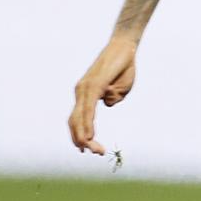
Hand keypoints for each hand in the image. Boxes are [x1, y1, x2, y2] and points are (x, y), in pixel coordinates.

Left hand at [70, 36, 138, 154]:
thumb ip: (113, 98)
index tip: (90, 150)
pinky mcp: (94, 85)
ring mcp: (85, 88)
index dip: (81, 136)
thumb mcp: (121, 89)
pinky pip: (87, 108)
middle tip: (94, 154)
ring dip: (84, 136)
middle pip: (75, 122)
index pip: (78, 120)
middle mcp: (80, 91)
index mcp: (85, 93)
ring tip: (91, 149)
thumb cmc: (124, 67)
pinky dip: (86, 123)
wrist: (126, 46)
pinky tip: (89, 134)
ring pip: (79, 117)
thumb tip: (106, 104)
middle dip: (81, 140)